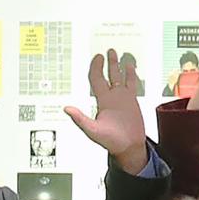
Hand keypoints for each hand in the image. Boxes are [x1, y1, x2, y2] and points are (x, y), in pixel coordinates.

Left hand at [64, 51, 147, 172]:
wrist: (128, 147)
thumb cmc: (110, 142)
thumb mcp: (92, 130)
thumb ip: (80, 119)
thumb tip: (66, 109)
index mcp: (101, 101)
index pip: (95, 79)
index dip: (95, 68)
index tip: (97, 58)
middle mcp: (110, 97)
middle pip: (106, 75)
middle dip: (105, 63)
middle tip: (105, 51)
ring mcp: (121, 98)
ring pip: (118, 77)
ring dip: (117, 66)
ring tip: (116, 53)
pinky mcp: (132, 101)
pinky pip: (131, 84)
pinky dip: (131, 75)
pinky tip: (130, 66)